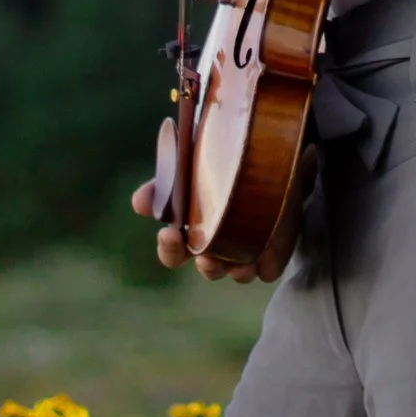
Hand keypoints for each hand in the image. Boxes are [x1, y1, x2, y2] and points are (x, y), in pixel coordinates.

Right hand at [130, 152, 311, 282]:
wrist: (273, 143)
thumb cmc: (225, 157)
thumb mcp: (193, 159)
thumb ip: (168, 178)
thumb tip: (137, 203)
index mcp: (196, 228)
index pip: (174, 254)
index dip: (169, 249)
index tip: (168, 232)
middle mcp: (222, 245)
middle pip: (208, 268)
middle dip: (205, 265)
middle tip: (204, 253)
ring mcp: (251, 248)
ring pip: (239, 273)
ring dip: (237, 268)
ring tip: (238, 258)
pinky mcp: (278, 247)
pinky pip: (270, 268)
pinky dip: (266, 264)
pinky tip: (265, 249)